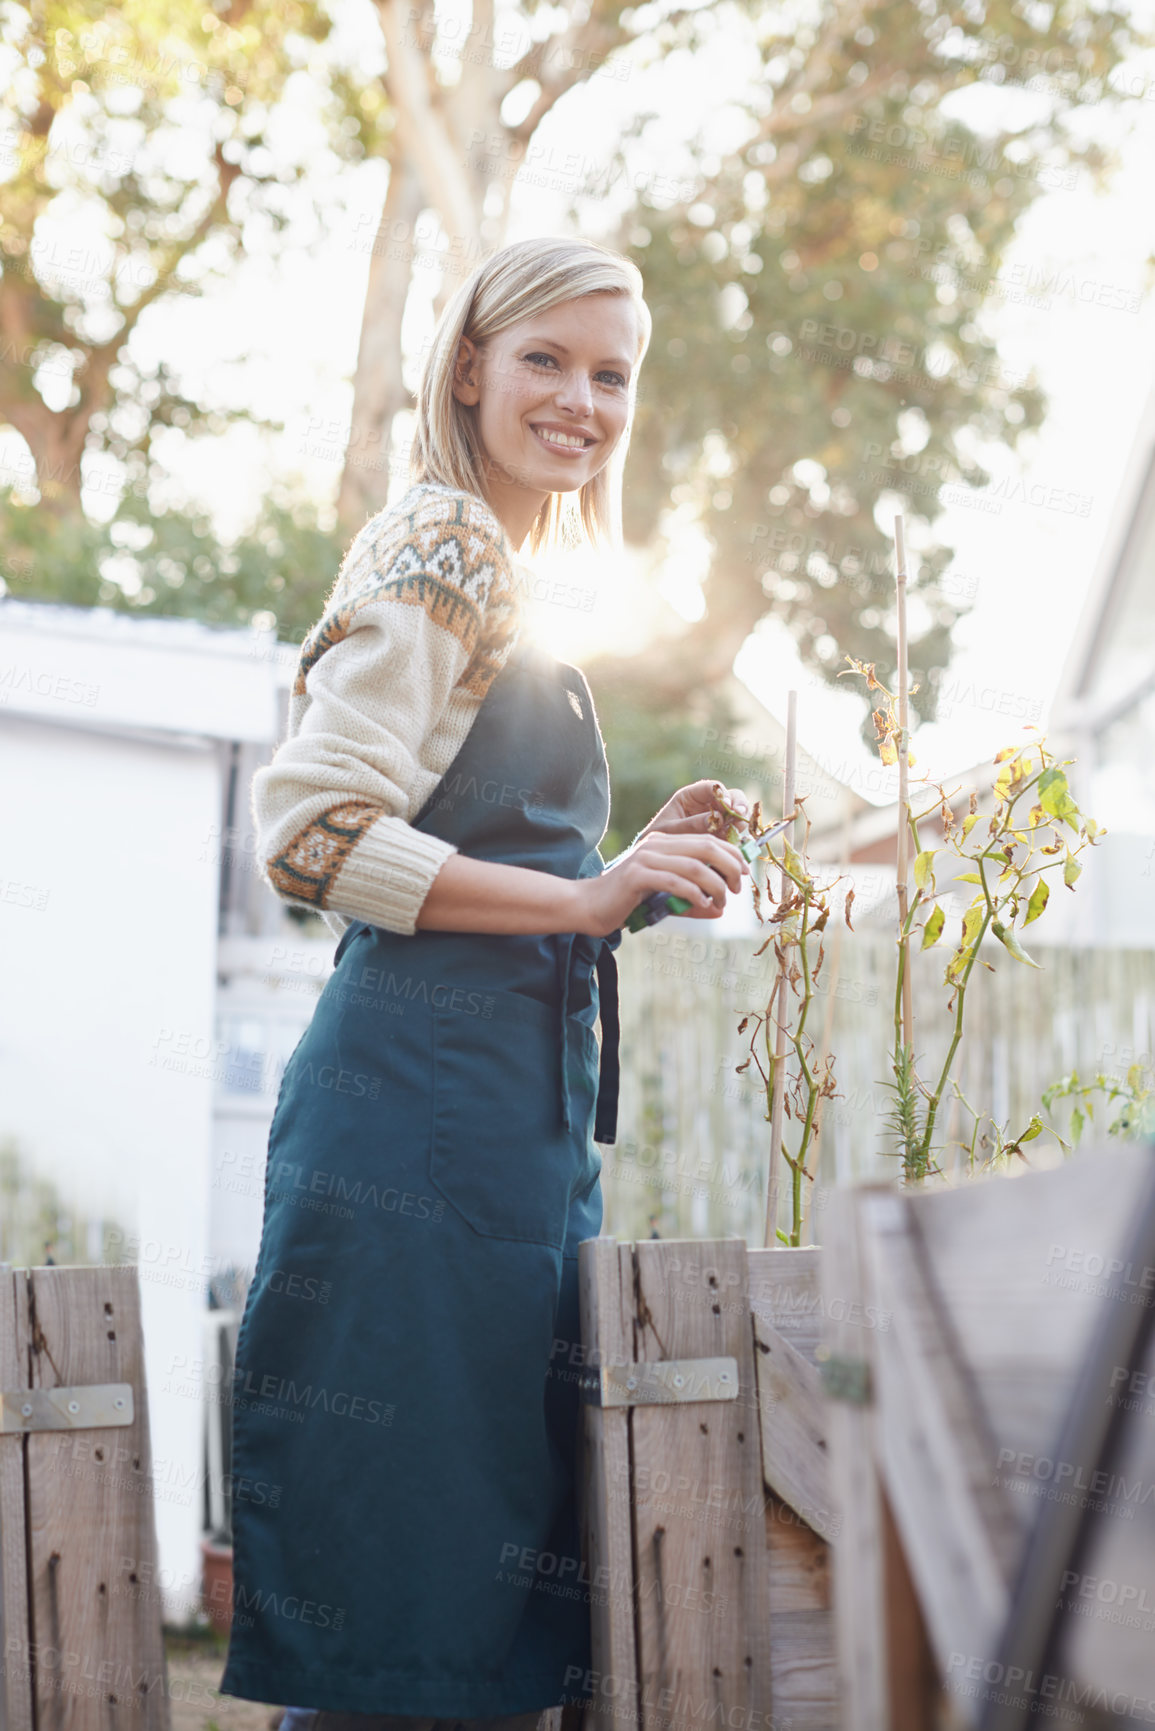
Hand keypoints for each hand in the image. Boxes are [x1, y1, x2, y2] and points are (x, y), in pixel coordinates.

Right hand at [572, 825, 750, 938]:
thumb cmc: (626, 903)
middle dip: (730, 867)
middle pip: (706, 848)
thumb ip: (690, 899)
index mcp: (663, 843)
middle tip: (737, 889)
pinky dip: (694, 894)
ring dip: (715, 885)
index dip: (732, 854)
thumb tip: (719, 910)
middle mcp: (656, 845)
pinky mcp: (636, 876)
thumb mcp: (663, 898)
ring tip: (721, 902)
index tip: (744, 873)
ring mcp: (645, 858)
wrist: (588, 906)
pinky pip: (675, 882)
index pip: (707, 840)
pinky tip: (702, 904)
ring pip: (694, 865)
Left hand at [631, 778, 749, 846]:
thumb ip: (691, 824)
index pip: (712, 787)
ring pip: (739, 815)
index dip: (723, 793)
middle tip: (740, 815)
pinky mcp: (723, 836)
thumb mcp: (669, 830)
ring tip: (736, 832)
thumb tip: (718, 819)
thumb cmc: (657, 839)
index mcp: (691, 797)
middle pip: (733, 797)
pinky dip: (740, 838)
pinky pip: (737, 834)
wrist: (656, 860)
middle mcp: (708, 806)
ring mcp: (718, 821)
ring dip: (741, 822)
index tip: (727, 805)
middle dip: (739, 804)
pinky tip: (735, 845)